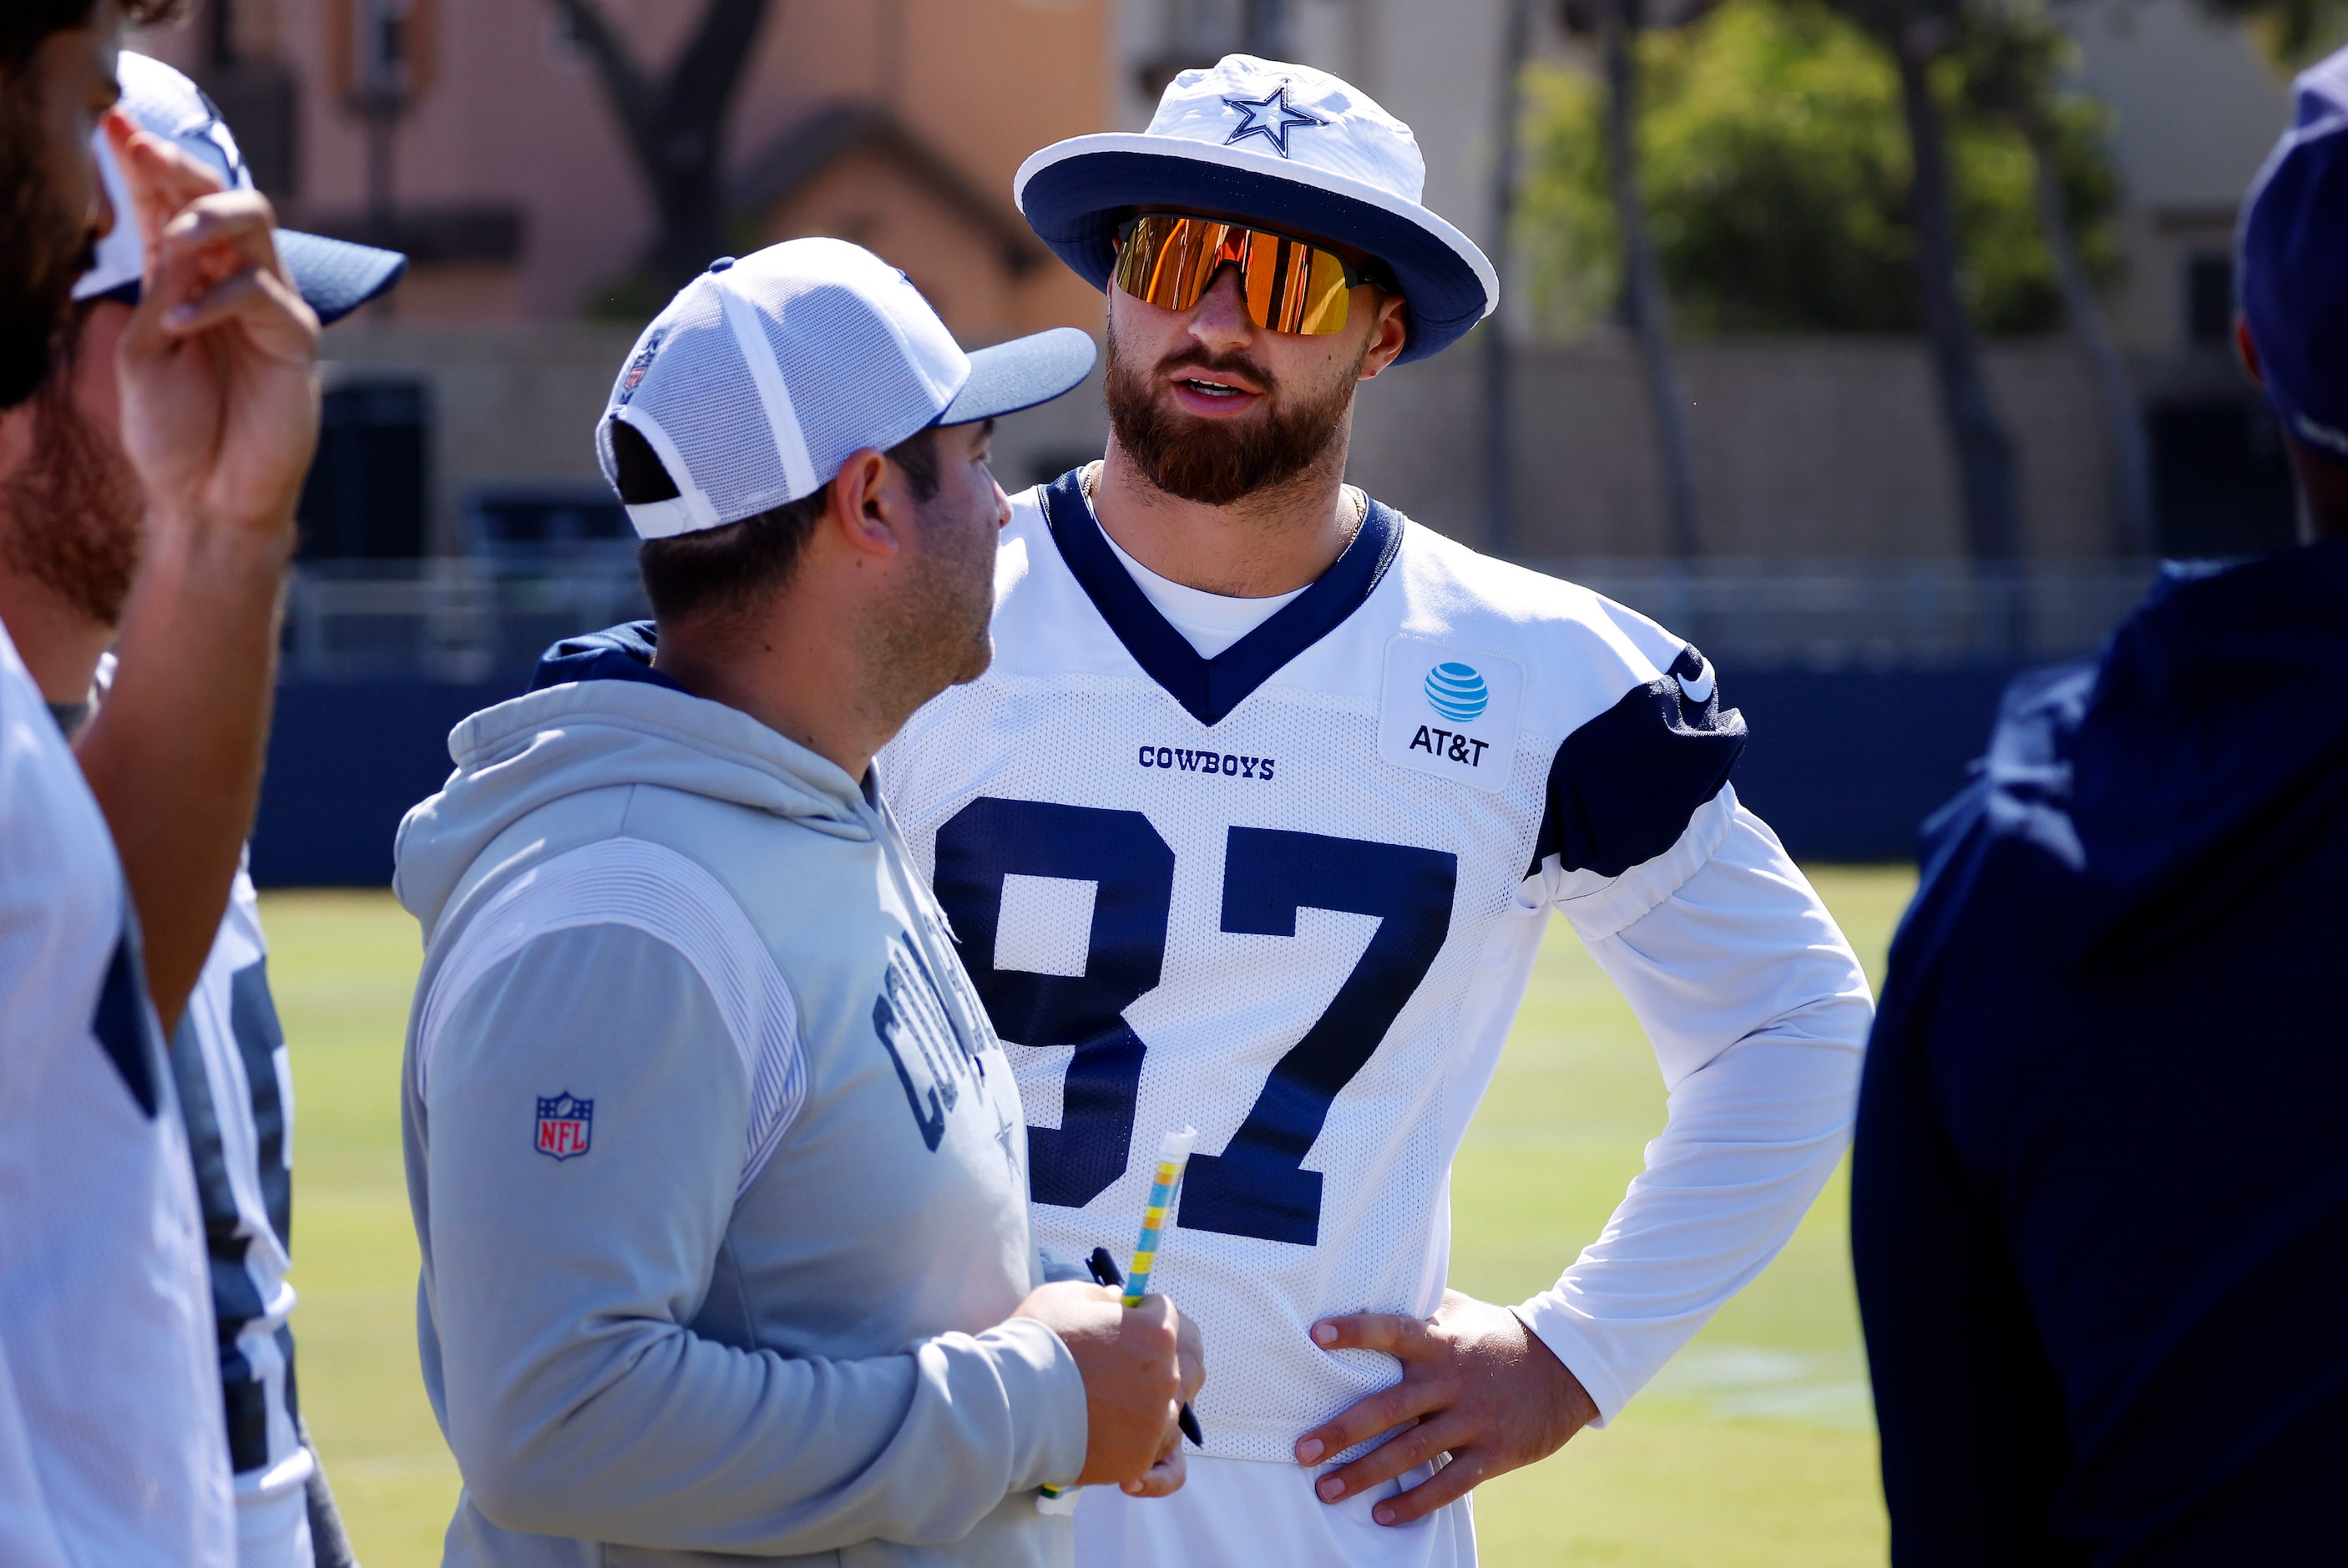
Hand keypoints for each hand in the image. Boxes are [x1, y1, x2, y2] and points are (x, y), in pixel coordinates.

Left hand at [107, 113, 318, 548]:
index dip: (145, 163)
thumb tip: (176, 236)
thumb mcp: (142, 353)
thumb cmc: (174, 433)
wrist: (209, 498)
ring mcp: (269, 306)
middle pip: (220, 195)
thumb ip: (157, 294)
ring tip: (174, 241)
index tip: (113, 125)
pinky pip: (263, 293)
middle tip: (142, 147)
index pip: (168, 206)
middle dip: (181, 165)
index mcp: (186, 280)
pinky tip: (179, 325)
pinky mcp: (296, 339)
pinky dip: (216, 301)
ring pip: (256, 225)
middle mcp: (231, 282)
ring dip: (209, 218)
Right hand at [1013, 1282, 1204, 1490]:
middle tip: (1109, 1366)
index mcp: (1157, 1333)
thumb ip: (1103, 1297)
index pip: (1165, 1315)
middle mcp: (1167, 1377)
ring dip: (1142, 1401)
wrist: (1011, 1406)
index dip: (1141, 1315)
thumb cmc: (1037, 1343)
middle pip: (1168, 1363)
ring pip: (1161, 1407)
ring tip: (1104, 1403)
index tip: (1121, 1323)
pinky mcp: (1139, 1459)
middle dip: (1144, 1360)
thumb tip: (1120, 1302)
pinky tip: (1102, 1431)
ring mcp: (1156, 1422)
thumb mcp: (1068, 1296)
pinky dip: (1130, 1439)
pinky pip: (1147, 1446)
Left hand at [1292, 1289, 1596, 1525]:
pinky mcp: (1493, 1454)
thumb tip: (1369, 1282)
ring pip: (1412, 1451)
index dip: (1356, 1331)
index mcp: (1441, 1342)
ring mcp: (1473, 1420)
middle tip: (1301, 1451)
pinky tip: (1382, 1515)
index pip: (1392, 1329)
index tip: (1316, 1335)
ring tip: (1326, 1490)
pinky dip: (1415, 1502)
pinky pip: (1449, 1484)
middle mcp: (1452, 1381)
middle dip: (1342, 1432)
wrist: (1567, 1368)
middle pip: (1390, 1408)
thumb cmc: (1497, 1337)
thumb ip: (1420, 1306)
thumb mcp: (1462, 1313)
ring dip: (1366, 1474)